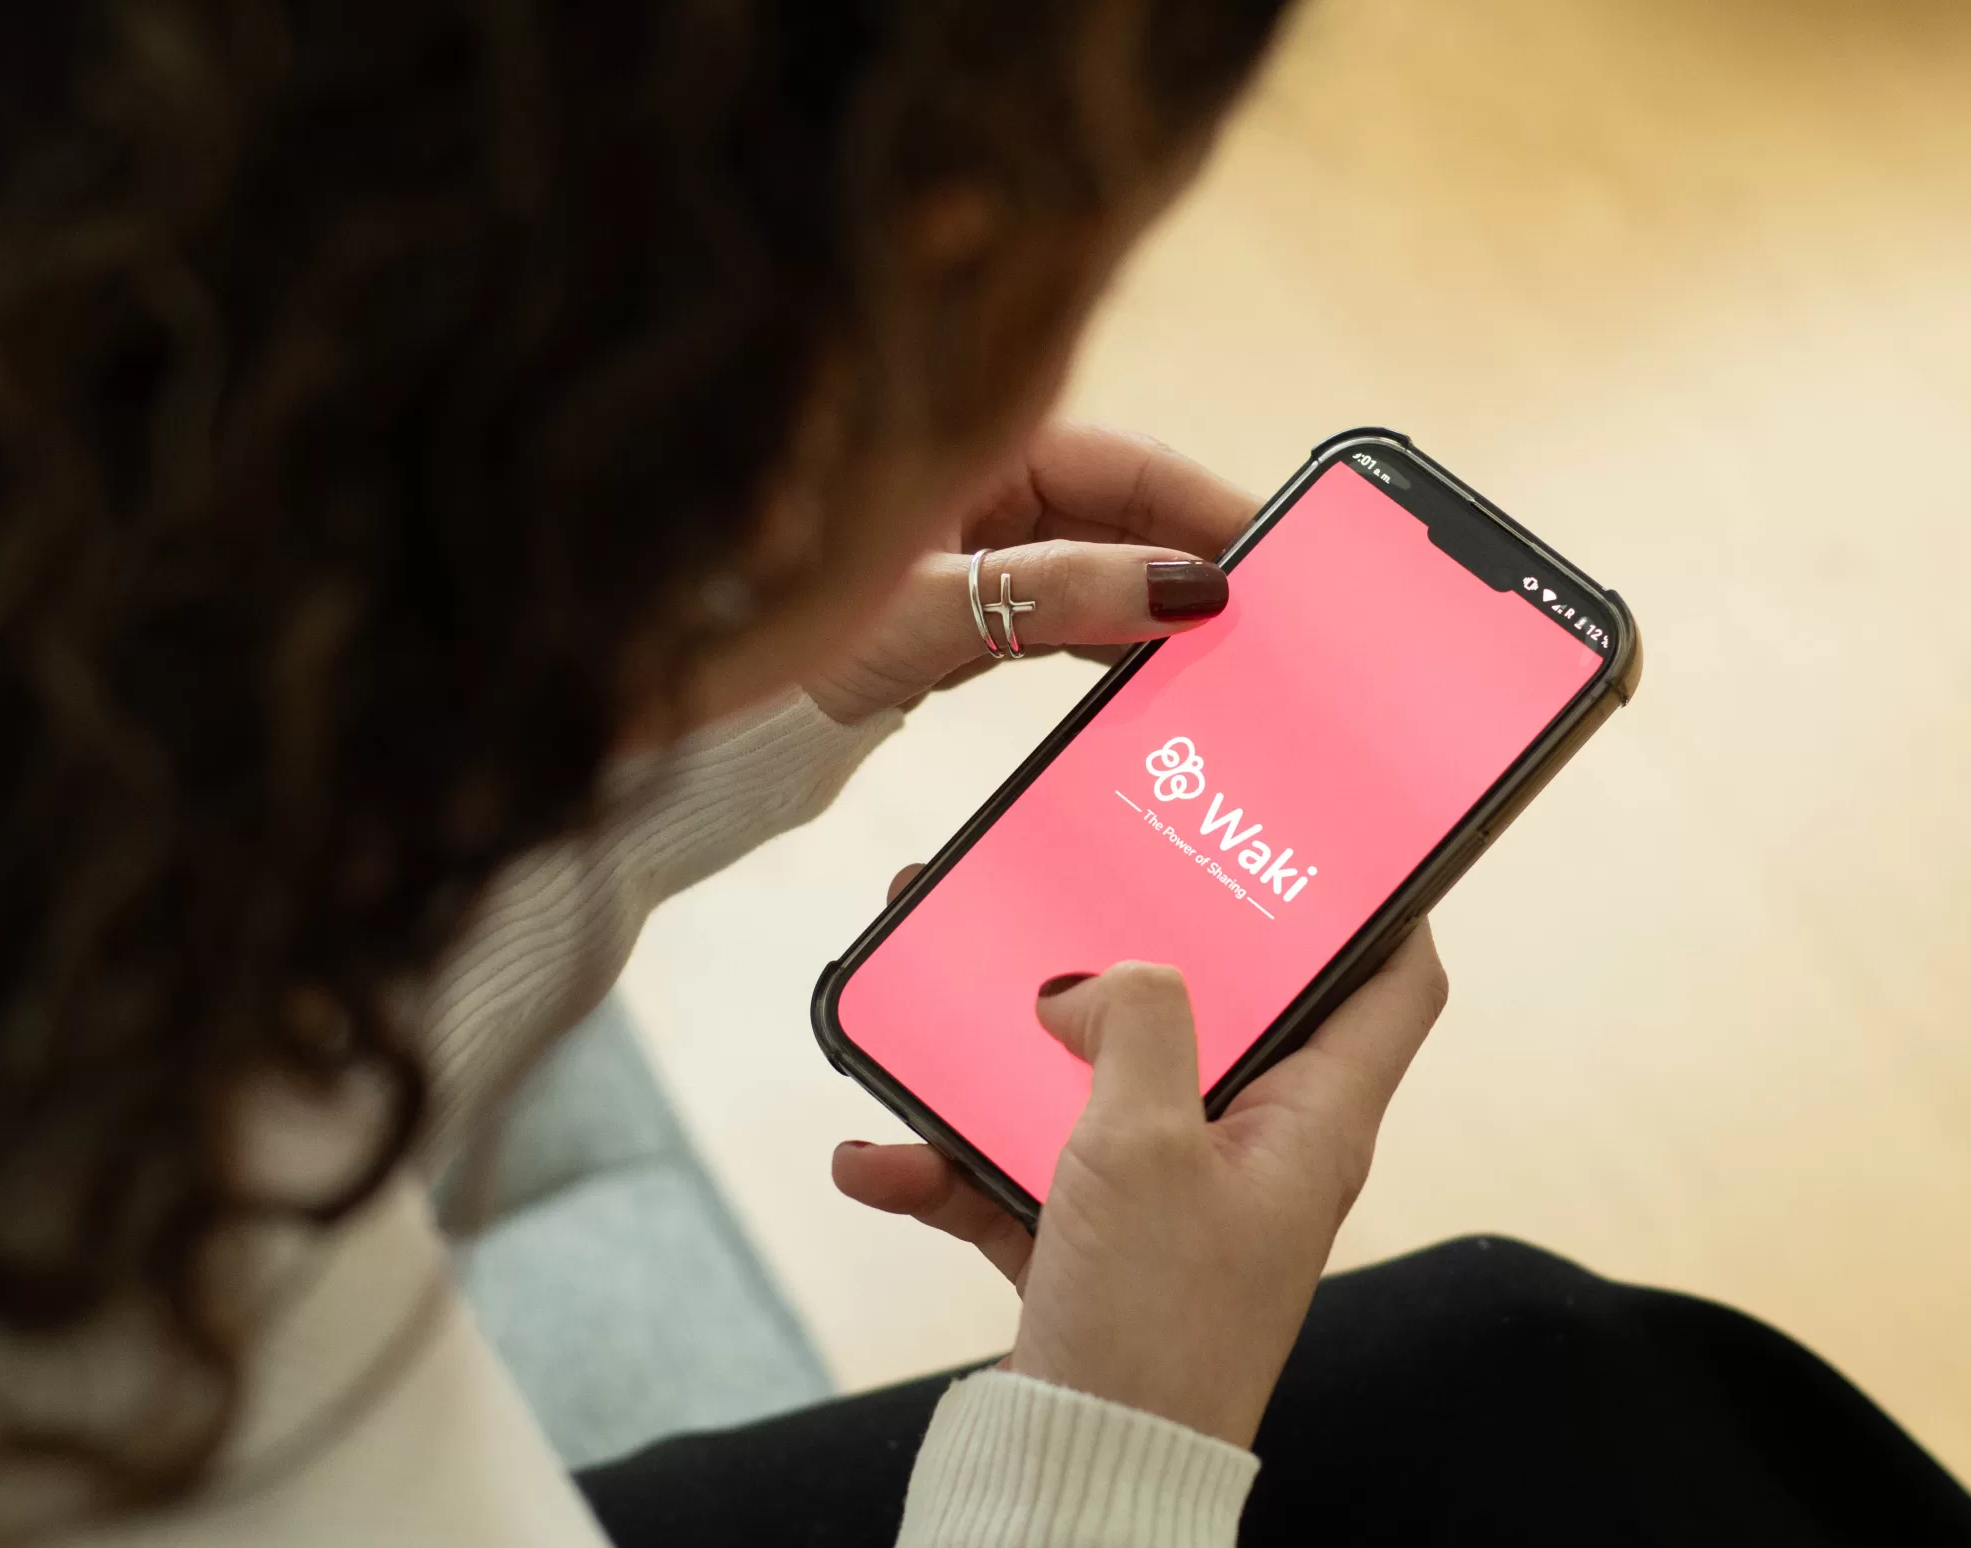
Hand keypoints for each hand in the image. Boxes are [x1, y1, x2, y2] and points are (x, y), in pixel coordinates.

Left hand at [795, 422, 1256, 724]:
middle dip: (1196, 566)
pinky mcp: (975, 604)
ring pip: (1104, 569)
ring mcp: (985, 544)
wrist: (692, 680)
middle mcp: (992, 482)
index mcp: (980, 443)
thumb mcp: (930, 605)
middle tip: (1272, 624)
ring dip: (1158, 613)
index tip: (1278, 559)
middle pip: (1128, 517)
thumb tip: (1184, 590)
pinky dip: (1112, 644)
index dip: (1210, 510)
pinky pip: (1069, 615)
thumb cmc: (772, 608)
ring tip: (1227, 659)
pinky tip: (1156, 680)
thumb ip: (1058, 594)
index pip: (1132, 466)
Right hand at [835, 864, 1449, 1447]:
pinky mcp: (1095, 1249)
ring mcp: (1174, 1201)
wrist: (1083, 1485)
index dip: (1374, 904)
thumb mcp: (1148, 1146)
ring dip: (1010, 1052)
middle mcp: (1257, 1151)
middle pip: (1214, 1015)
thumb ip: (1135, 1026)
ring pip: (1097, 1087)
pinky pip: (1021, 1176)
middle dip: (1128, 951)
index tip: (1314, 840)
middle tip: (1071, 881)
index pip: (1394, 985)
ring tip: (935, 991)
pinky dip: (950, 1165)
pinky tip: (875, 1157)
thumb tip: (1094, 979)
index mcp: (1314, 1118)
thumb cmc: (1154, 1326)